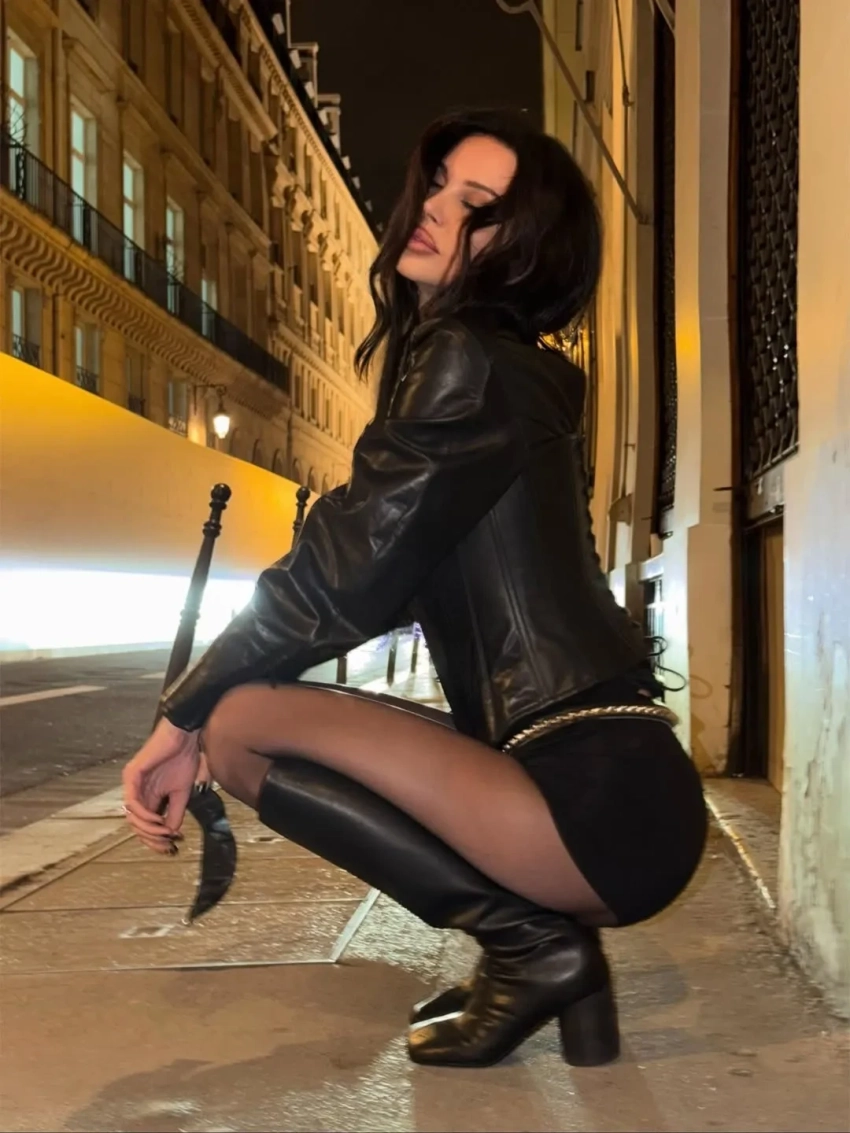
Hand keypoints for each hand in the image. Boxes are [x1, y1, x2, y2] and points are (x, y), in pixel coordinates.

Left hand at [122, 719, 200, 853]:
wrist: (185, 737)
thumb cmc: (184, 759)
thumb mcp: (182, 793)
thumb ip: (175, 813)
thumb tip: (172, 833)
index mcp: (147, 797)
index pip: (144, 825)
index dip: (154, 839)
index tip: (170, 847)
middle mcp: (136, 792)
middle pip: (135, 825)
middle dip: (151, 838)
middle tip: (167, 843)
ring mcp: (131, 784)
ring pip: (132, 816)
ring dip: (149, 828)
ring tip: (165, 831)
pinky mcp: (131, 775)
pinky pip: (133, 802)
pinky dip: (145, 815)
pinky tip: (158, 819)